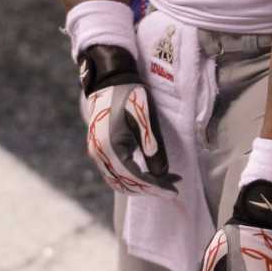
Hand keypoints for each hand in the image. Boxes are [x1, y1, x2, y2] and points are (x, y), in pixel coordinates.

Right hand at [79, 44, 179, 196]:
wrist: (110, 79)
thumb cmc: (130, 94)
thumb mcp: (145, 117)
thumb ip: (152, 146)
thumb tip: (161, 173)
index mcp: (109, 147)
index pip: (134, 178)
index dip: (155, 187)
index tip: (174, 191)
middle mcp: (99, 154)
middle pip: (126, 184)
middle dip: (151, 188)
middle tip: (174, 186)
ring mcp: (97, 153)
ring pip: (119, 181)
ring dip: (142, 184)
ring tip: (165, 181)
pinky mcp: (100, 150)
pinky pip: (116, 172)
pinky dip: (133, 177)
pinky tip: (150, 171)